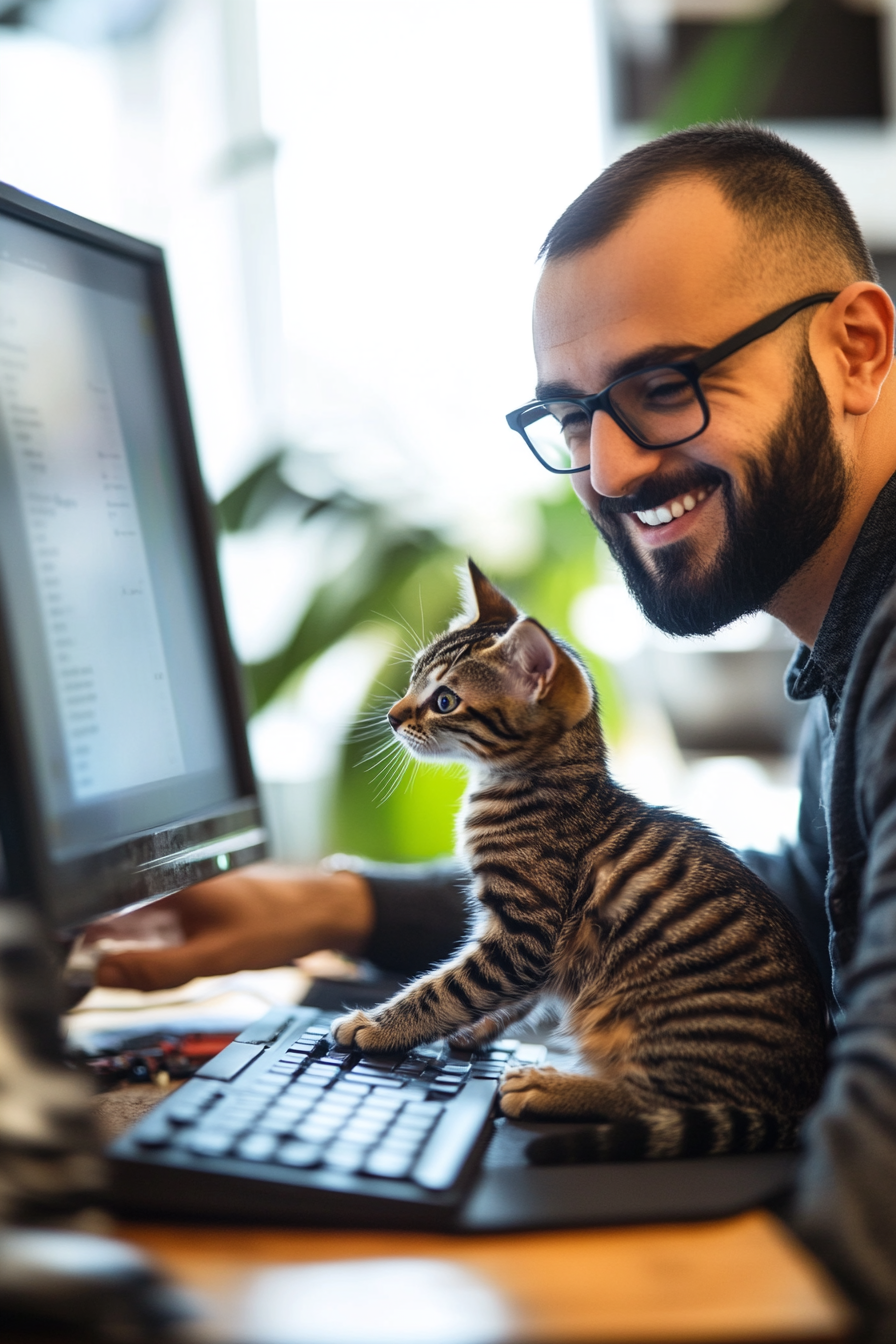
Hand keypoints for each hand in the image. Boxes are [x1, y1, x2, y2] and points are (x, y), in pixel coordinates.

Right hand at [93, 864, 373, 991]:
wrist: (324, 911)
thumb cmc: (279, 923)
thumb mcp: (214, 956)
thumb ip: (157, 969)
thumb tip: (105, 974)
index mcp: (171, 881)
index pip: (107, 906)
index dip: (80, 935)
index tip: (67, 962)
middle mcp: (173, 881)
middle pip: (117, 913)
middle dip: (96, 944)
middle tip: (81, 977)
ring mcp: (185, 892)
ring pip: (137, 921)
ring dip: (121, 946)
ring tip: (104, 973)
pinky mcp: (197, 906)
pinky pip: (158, 926)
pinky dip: (147, 946)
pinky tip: (143, 964)